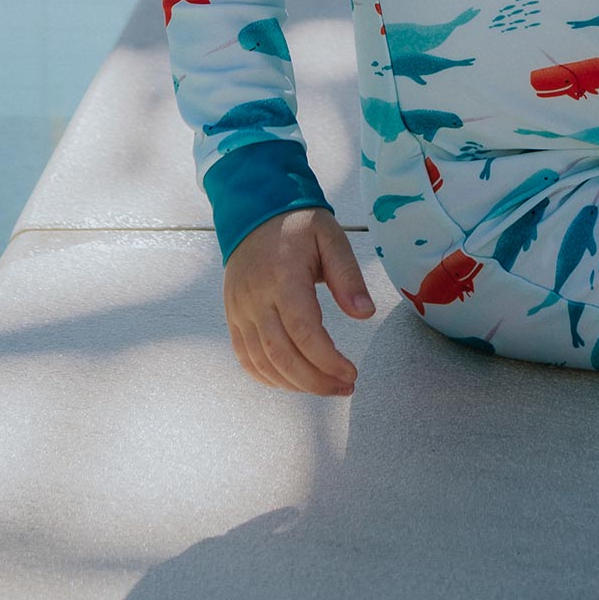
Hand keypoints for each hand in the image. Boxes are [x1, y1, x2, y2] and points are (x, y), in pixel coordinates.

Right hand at [223, 206, 373, 395]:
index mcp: (283, 277)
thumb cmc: (297, 225)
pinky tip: (293, 381)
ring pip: (263, 362)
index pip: (304, 331)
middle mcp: (256, 299)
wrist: (253, 212)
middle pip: (282, 355)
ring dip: (295, 384)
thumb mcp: (331, 238)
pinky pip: (245, 358)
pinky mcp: (233, 317)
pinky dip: (268, 377)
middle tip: (344, 387)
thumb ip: (348, 276)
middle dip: (315, 380)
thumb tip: (365, 314)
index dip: (327, 360)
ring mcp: (240, 310)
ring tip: (326, 387)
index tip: (351, 373)